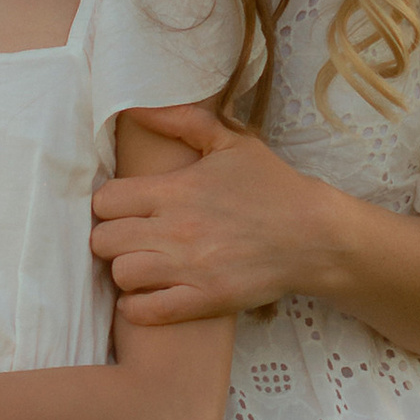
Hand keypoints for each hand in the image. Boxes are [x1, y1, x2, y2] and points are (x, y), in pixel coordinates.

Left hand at [89, 105, 346, 324]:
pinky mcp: (205, 299)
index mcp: (176, 189)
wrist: (315, 235)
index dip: (108, 206)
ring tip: (141, 268)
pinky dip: (137, 308)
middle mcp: (177, 228)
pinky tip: (146, 298)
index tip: (123, 211)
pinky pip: (146, 311)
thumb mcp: (232, 143)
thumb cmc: (273, 186)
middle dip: (110, 240)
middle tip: (128, 241)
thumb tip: (137, 107)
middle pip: (103, 241)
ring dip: (126, 273)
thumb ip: (182, 121)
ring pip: (121, 275)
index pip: (105, 200)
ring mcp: (190, 267)